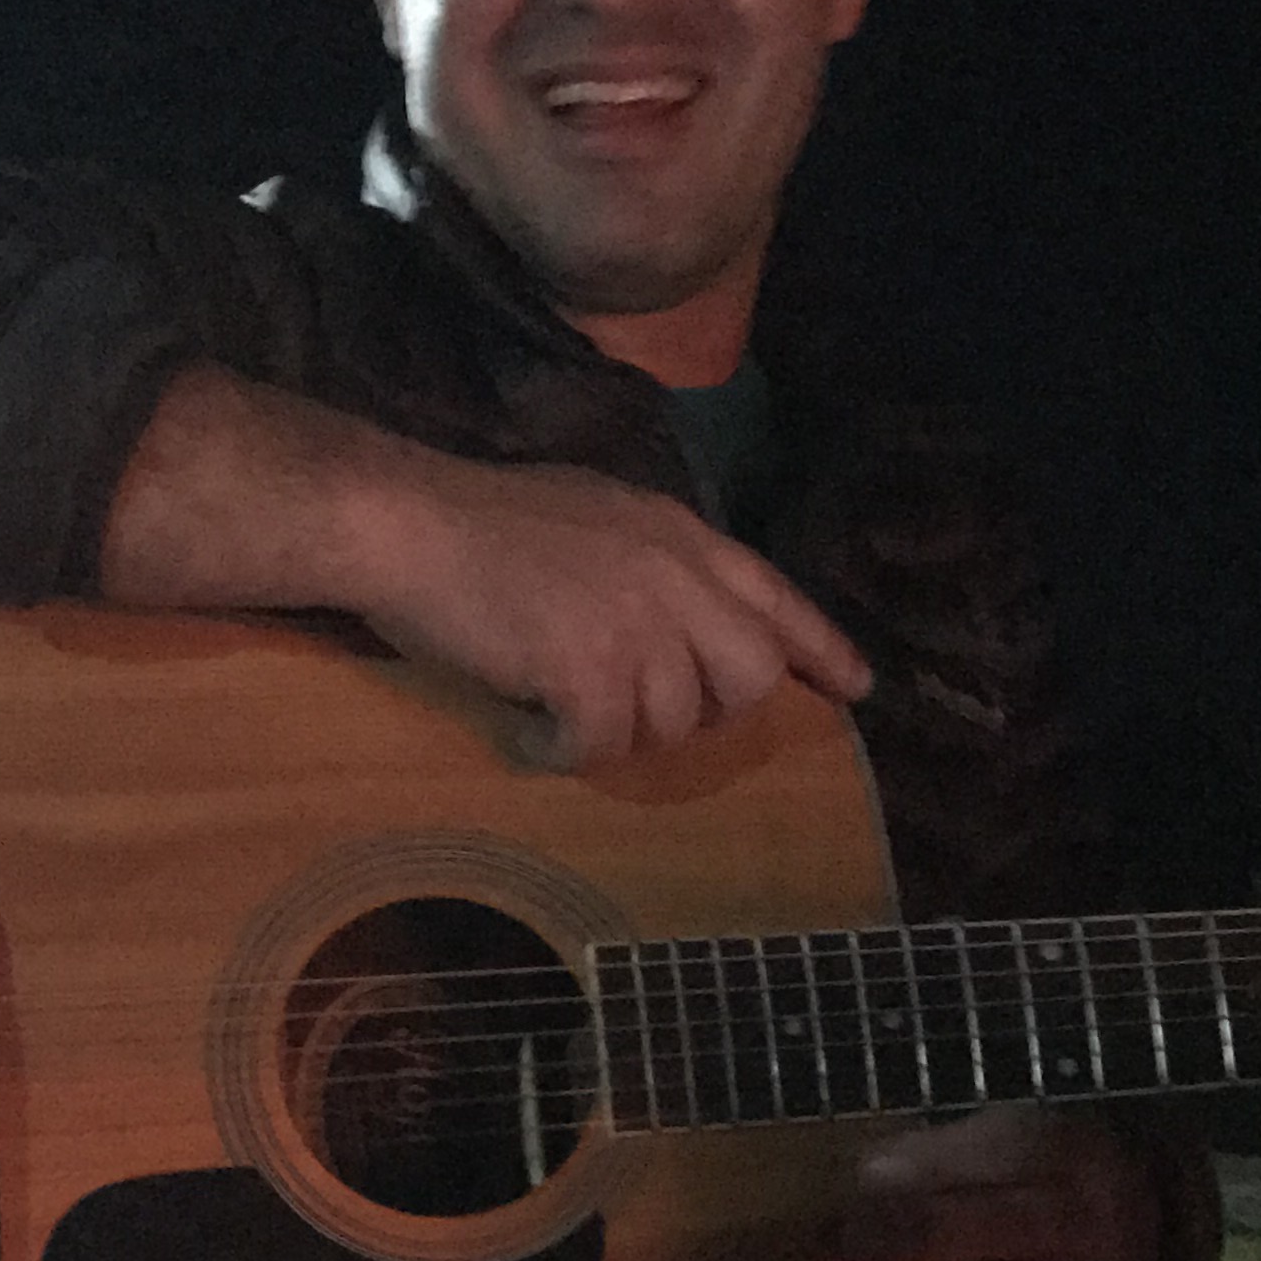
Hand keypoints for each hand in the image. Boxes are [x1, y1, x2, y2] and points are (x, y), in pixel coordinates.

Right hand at [100, 367, 868, 764]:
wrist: (403, 522)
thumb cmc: (476, 518)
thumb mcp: (593, 511)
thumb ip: (649, 556)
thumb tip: (677, 617)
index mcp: (677, 533)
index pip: (776, 596)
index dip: (822, 648)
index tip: (857, 688)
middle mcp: (674, 575)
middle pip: (747, 678)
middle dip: (705, 711)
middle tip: (638, 711)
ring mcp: (635, 623)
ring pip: (669, 723)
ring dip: (613, 731)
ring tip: (555, 703)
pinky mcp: (588, 671)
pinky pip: (599, 746)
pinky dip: (558, 749)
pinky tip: (525, 726)